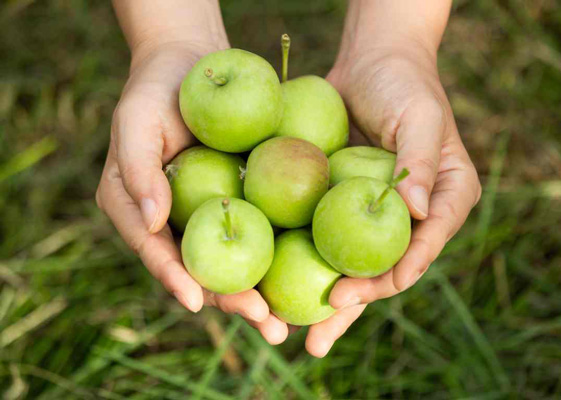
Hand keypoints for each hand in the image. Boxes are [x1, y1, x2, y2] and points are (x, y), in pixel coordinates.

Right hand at [95, 42, 289, 344]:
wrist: (195, 64)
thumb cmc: (158, 90)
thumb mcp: (136, 122)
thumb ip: (137, 171)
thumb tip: (151, 222)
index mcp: (141, 212)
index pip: (157, 252)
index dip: (176, 279)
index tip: (197, 303)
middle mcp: (177, 223)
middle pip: (204, 270)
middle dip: (234, 301)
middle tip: (266, 325)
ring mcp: (213, 216)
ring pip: (238, 263)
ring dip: (260, 295)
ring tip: (287, 326)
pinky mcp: (246, 203)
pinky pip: (263, 234)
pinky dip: (281, 258)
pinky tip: (308, 279)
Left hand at [305, 43, 480, 353]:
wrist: (371, 62)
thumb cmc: (404, 83)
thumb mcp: (419, 117)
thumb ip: (422, 162)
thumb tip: (419, 211)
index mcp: (445, 201)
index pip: (420, 251)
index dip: (388, 278)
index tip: (349, 292)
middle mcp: (413, 217)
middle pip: (384, 271)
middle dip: (352, 306)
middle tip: (317, 339)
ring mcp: (374, 214)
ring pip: (352, 265)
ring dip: (329, 303)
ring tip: (302, 340)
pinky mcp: (344, 204)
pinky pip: (326, 238)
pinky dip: (307, 263)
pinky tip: (279, 290)